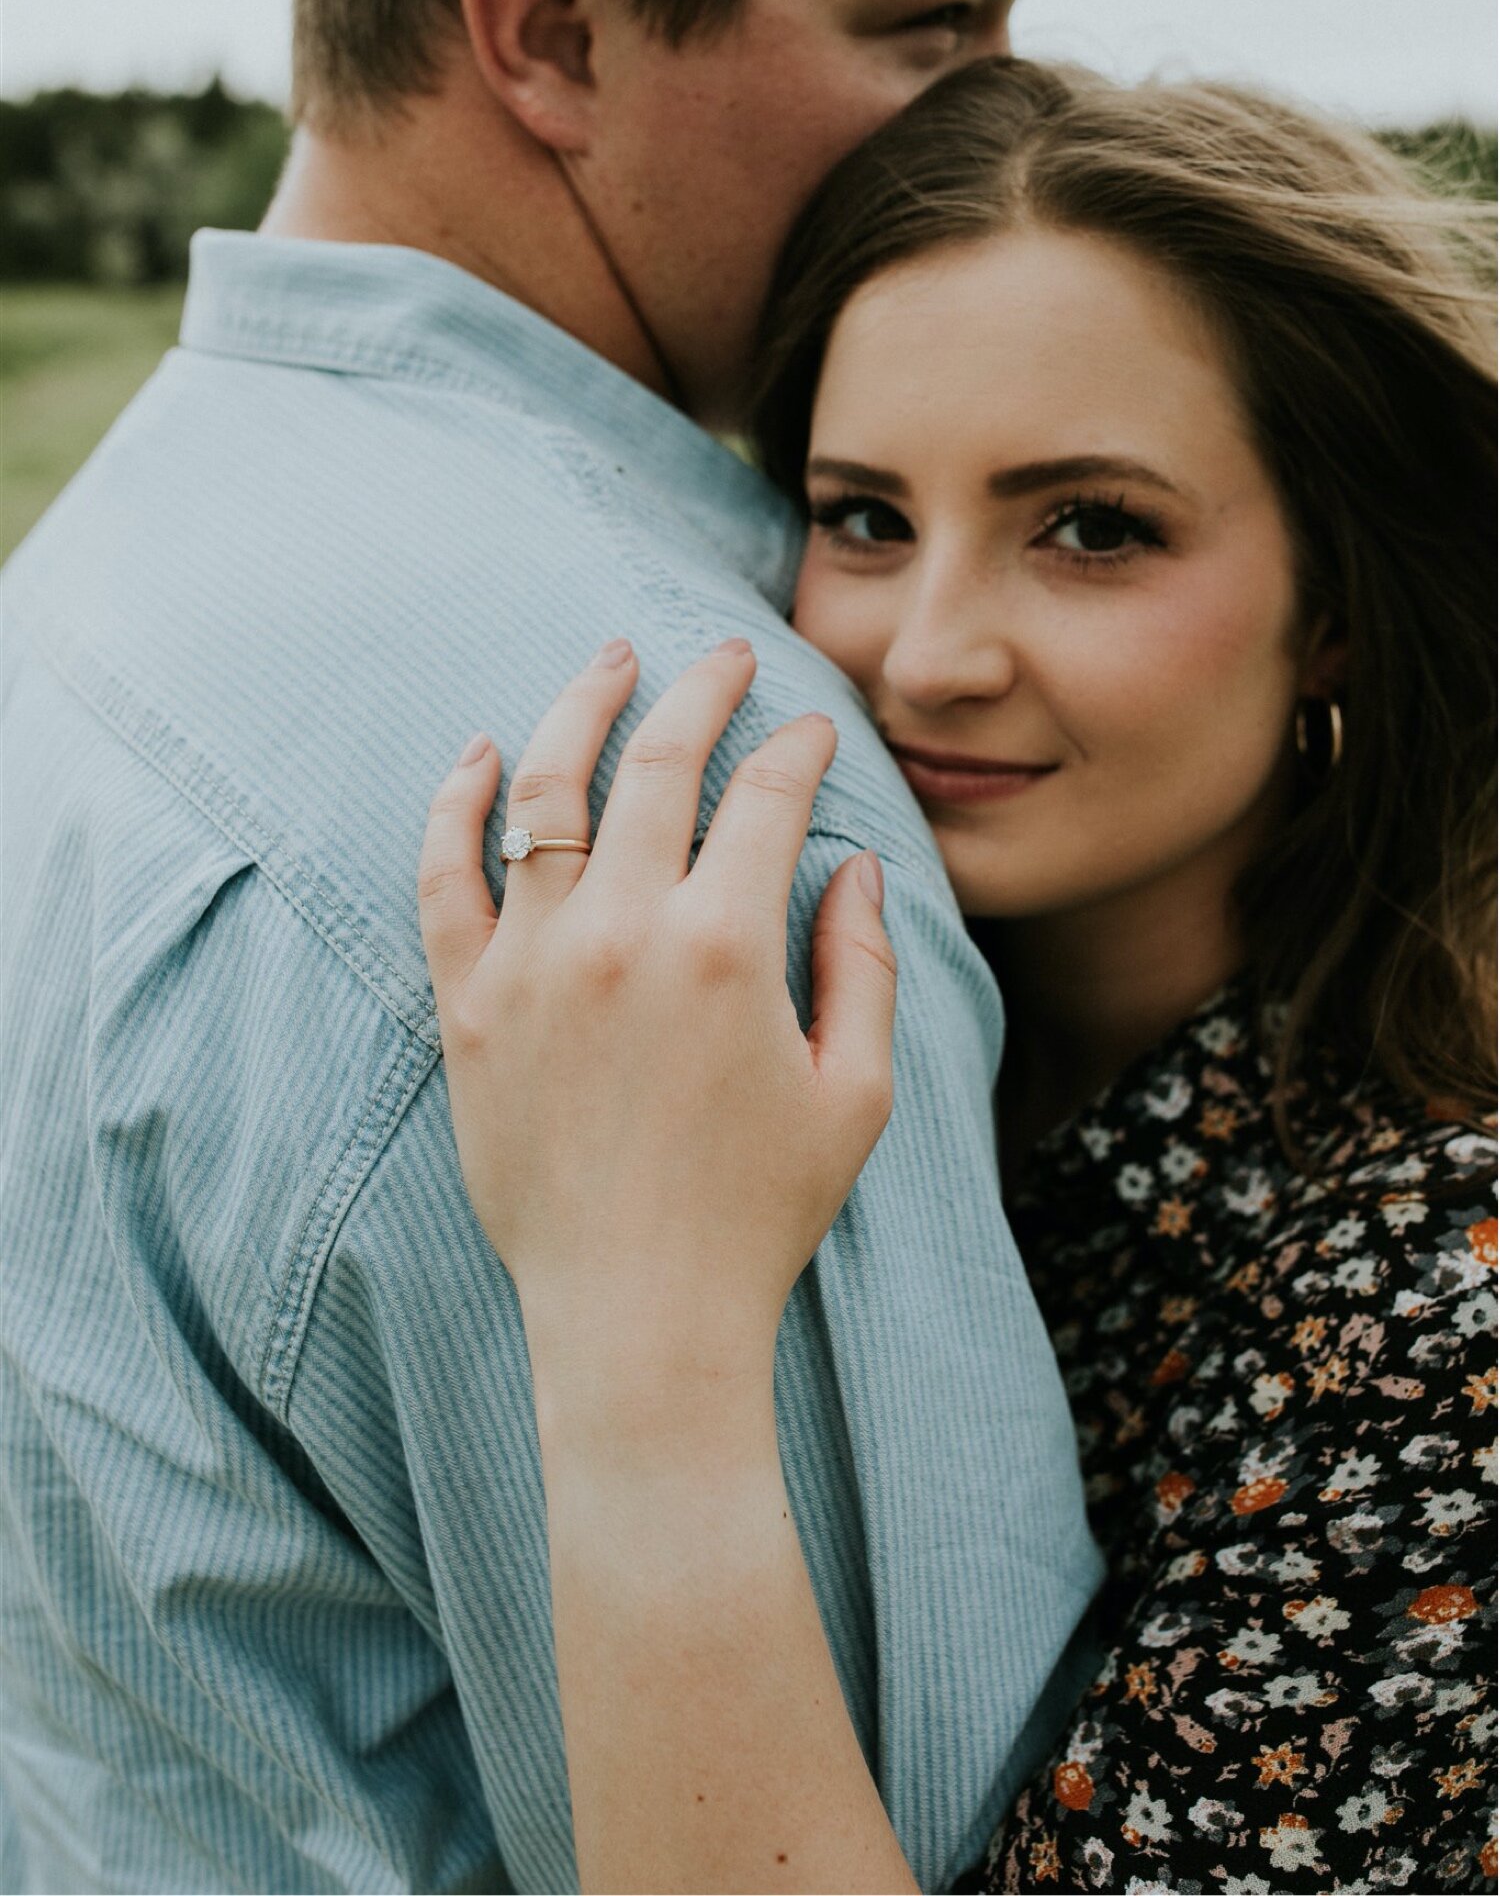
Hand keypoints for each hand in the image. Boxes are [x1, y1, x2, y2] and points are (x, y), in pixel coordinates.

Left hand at [418, 636, 896, 1410]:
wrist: (638, 1316)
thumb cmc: (761, 1213)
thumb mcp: (855, 1092)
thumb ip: (863, 965)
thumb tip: (856, 865)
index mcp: (729, 947)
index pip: (766, 795)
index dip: (797, 746)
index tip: (810, 728)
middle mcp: (623, 931)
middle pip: (660, 762)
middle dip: (703, 690)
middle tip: (726, 654)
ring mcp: (533, 960)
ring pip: (547, 787)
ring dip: (584, 705)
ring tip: (612, 659)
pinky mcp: (468, 1003)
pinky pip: (445, 873)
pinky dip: (458, 801)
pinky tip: (483, 751)